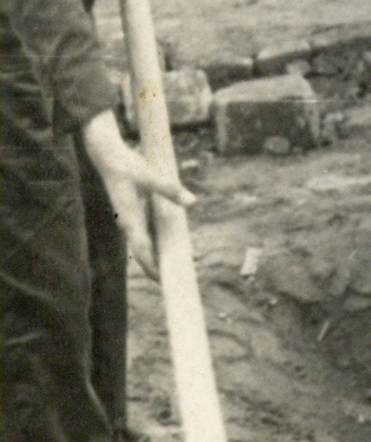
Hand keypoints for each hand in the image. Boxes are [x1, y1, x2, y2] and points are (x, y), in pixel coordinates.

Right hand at [82, 110, 193, 279]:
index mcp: (130, 218)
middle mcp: (129, 224)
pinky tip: (173, 249)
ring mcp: (131, 221)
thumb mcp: (149, 175)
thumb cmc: (128, 166)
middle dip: (157, 269)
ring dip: (159, 258)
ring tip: (178, 271)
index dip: (152, 266)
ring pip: (145, 246)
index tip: (163, 281)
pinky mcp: (135, 215)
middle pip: (143, 254)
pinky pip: (148, 235)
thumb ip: (169, 189)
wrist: (108, 157)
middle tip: (175, 284)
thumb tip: (192, 201)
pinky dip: (159, 245)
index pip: (142, 249)